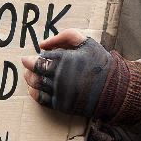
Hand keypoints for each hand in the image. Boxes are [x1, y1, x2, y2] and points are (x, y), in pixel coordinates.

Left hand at [21, 30, 140, 123]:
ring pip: (36, 85)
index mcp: (63, 59)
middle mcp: (58, 76)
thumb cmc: (98, 62)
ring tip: (30, 76)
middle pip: (34, 72)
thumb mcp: (85, 41)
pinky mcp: (61, 104)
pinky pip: (41, 99)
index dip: (33, 58)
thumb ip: (64, 36)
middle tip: (28, 66)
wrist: (113, 88)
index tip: (32, 57)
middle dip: (29, 69)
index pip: (39, 58)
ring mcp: (59, 91)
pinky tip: (34, 89)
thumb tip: (42, 44)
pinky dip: (34, 93)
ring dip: (30, 80)